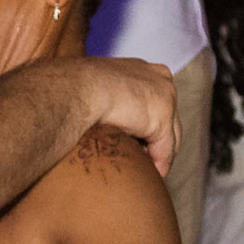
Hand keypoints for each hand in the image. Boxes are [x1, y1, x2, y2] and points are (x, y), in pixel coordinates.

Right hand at [77, 57, 176, 174]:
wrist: (75, 89)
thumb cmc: (73, 88)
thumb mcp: (92, 88)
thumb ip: (103, 98)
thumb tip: (97, 116)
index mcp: (141, 69)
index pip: (153, 99)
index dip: (146, 121)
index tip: (138, 139)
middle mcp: (158, 78)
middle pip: (168, 117)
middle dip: (157, 139)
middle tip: (145, 159)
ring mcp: (164, 97)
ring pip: (170, 135)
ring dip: (159, 154)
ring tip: (146, 169)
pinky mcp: (162, 119)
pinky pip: (165, 150)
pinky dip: (159, 164)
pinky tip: (151, 174)